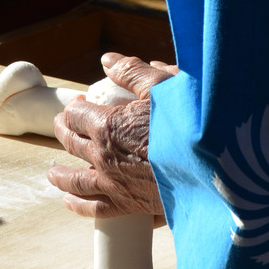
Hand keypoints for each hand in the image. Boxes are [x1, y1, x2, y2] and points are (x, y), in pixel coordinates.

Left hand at [49, 52, 177, 222]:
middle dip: (63, 132)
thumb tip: (107, 60)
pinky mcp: (129, 206)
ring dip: (61, 175)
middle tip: (61, 127)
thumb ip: (133, 72)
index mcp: (108, 125)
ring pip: (76, 181)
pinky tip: (71, 203)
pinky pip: (96, 209)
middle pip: (71, 144)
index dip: (75, 107)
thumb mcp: (163, 87)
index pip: (77, 114)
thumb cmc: (191, 124)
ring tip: (53, 173)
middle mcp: (103, 156)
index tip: (79, 103)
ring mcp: (114, 184)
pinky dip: (79, 205)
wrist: (216, 170)